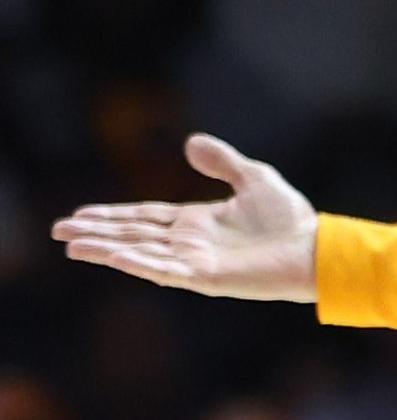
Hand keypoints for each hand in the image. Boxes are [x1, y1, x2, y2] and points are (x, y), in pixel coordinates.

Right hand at [51, 134, 318, 302]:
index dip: (113, 215)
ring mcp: (195, 261)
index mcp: (197, 221)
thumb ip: (222, 161)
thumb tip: (189, 142)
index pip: (145, 217)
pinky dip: (135, 262)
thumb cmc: (290, 218)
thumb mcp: (254, 177)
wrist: (314, 247)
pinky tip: (110, 255)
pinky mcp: (205, 277)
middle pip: (134, 234)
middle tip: (59, 230)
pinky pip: (163, 269)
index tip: (81, 214)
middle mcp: (191, 243)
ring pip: (140, 253)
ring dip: (105, 249)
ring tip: (71, 244)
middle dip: (98, 232)